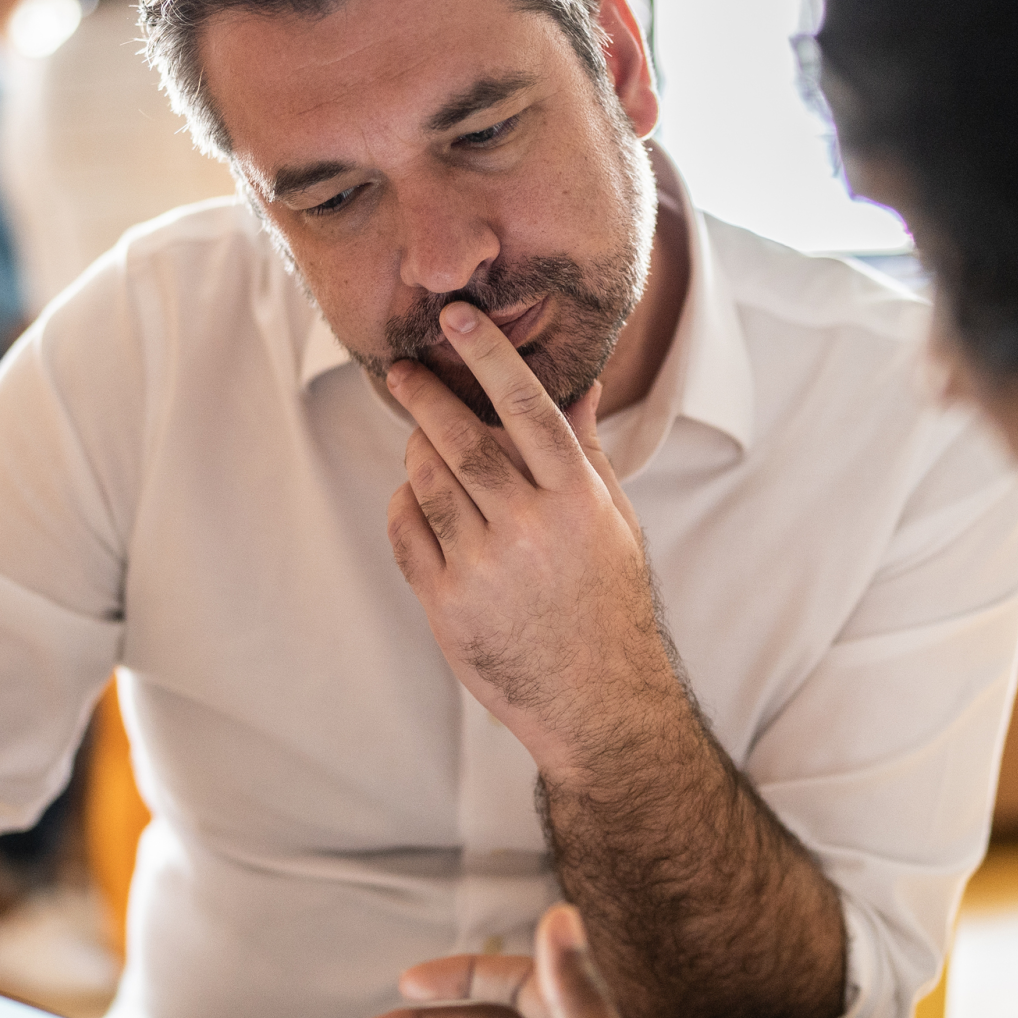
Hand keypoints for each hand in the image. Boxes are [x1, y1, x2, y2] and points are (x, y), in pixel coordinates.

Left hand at [384, 302, 687, 770]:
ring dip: (415, 451)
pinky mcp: (447, 604)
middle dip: (427, 396)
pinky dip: (403, 505)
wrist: (597, 701)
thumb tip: (580, 385)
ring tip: (419, 441)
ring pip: (426, 481)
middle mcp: (530, 527)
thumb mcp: (614, 522)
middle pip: (462, 438)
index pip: (527, 406)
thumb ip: (586, 451)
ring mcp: (485, 567)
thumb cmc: (609, 602)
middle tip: (404, 370)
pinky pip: (406, 532)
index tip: (458, 317)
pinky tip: (415, 499)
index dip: (489, 355)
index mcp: (577, 499)